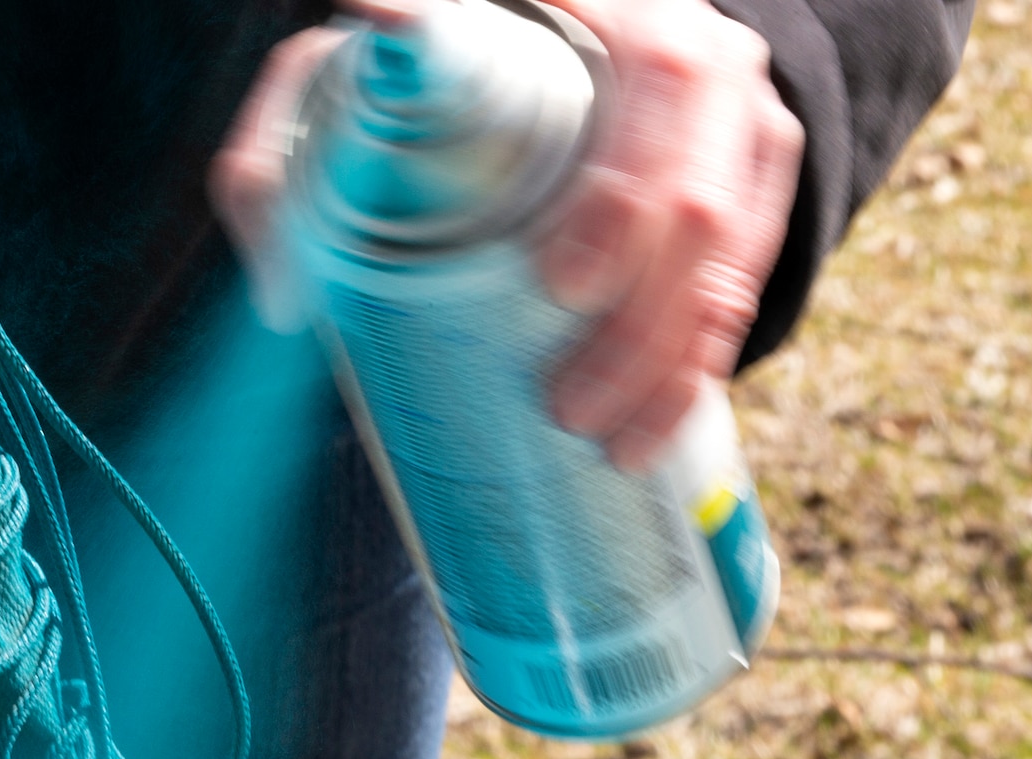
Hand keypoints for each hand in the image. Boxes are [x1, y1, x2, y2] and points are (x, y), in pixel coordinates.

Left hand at [208, 0, 804, 471]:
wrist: (568, 52)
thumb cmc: (453, 65)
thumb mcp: (388, 60)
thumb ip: (298, 118)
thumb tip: (277, 254)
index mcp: (619, 14)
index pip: (652, 90)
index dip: (617, 200)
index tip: (559, 288)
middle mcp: (699, 58)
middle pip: (693, 201)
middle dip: (634, 325)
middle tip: (564, 406)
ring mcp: (739, 125)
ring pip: (726, 260)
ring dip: (667, 366)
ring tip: (605, 442)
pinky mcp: (754, 189)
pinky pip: (743, 289)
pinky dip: (698, 369)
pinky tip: (656, 431)